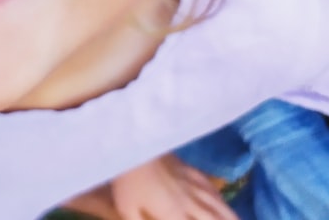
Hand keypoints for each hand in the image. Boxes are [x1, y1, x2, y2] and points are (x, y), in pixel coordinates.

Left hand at [65, 154, 235, 219]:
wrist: (133, 144)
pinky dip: (220, 197)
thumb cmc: (126, 180)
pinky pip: (209, 185)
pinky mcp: (188, 168)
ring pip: (218, 203)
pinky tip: (223, 200)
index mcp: (175, 214)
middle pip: (215, 219)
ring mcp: (191, 182)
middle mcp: (189, 201)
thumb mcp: (127, 209)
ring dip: (231, 216)